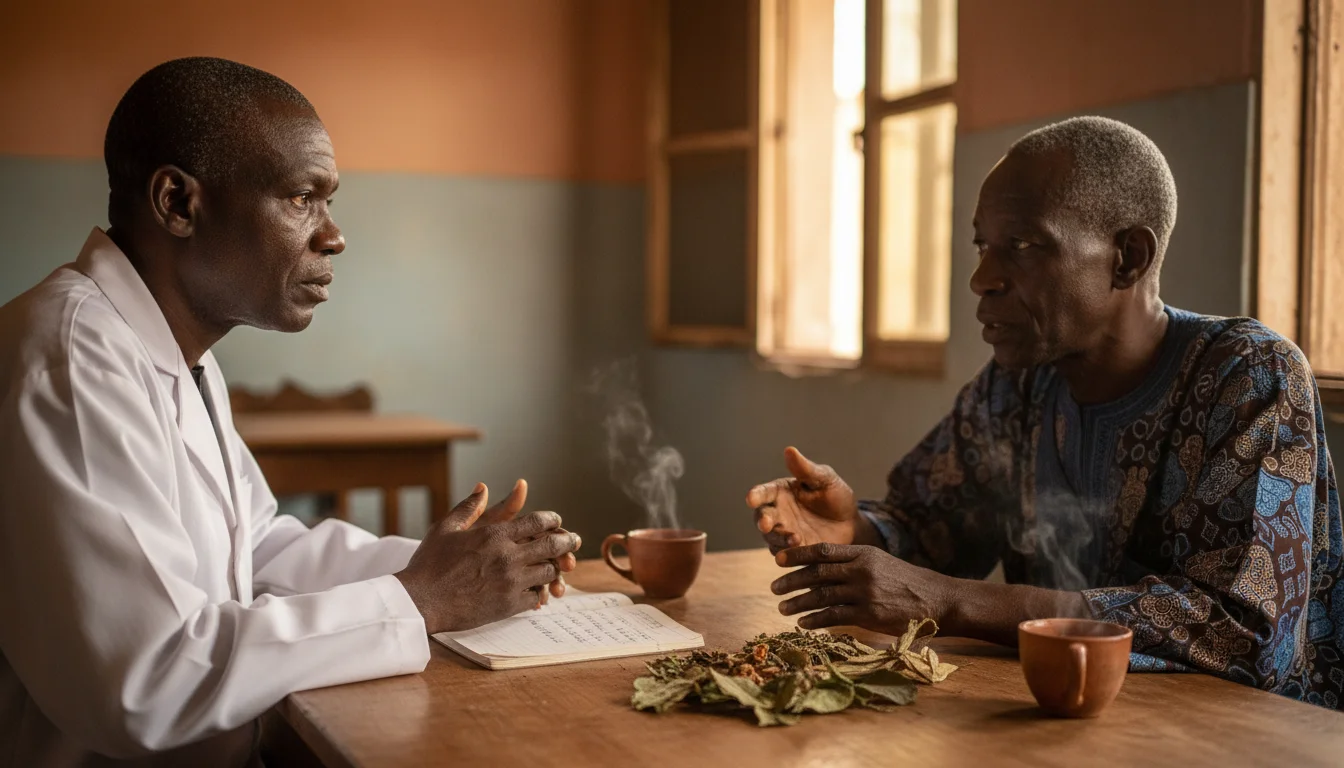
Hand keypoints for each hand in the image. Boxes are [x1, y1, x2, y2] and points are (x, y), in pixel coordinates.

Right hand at [395, 483, 581, 632]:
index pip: (538, 521)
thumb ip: (469, 507)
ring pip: (549, 571)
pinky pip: (537, 596)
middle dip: (568, 541)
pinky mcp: (509, 605)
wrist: (420, 601)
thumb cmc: (429, 564)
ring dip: (555, 567)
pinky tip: (540, 590)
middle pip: (552, 545)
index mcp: (495, 535)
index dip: (553, 519)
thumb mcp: (446, 528)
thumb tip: (484, 486)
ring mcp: (511, 582)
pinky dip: (541, 592)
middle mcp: (508, 556)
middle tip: (574, 541)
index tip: (556, 521)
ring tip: (558, 566)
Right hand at [747, 447, 860, 552]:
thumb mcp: (825, 480)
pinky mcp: (793, 551)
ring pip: (771, 538)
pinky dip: (789, 553)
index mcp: (781, 492)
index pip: (764, 492)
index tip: (751, 498)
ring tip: (794, 538)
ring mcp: (784, 533)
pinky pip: (785, 554)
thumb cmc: (836, 497)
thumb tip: (789, 450)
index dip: (756, 495)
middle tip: (766, 524)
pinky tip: (800, 549)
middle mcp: (778, 513)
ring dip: (779, 538)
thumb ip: (806, 469)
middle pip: (762, 517)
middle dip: (762, 520)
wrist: (852, 524)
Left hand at [770, 544, 951, 634]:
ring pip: (821, 595)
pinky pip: (833, 616)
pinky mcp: (869, 614)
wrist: (937, 599)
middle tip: (774, 587)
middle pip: (816, 573)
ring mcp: (864, 592)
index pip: (823, 550)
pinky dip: (815, 620)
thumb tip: (820, 568)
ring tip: (782, 608)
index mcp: (863, 553)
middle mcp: (861, 569)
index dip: (797, 554)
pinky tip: (803, 623)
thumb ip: (853, 563)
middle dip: (791, 580)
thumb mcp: (880, 562)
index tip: (778, 559)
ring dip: (798, 602)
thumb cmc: (906, 582)